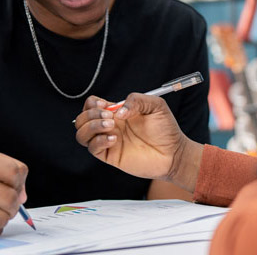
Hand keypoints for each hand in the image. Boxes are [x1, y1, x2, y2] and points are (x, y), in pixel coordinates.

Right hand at [75, 94, 202, 190]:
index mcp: (115, 112)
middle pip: (82, 118)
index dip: (93, 104)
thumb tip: (117, 112)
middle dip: (91, 114)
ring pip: (81, 133)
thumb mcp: (155, 105)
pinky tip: (115, 139)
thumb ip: (136, 100)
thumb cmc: (166, 128)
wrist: (174, 153)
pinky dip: (99, 141)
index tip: (107, 106)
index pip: (91, 105)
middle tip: (111, 116)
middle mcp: (109, 126)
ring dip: (92, 126)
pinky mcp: (111, 156)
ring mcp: (108, 141)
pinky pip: (92, 148)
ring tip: (111, 126)